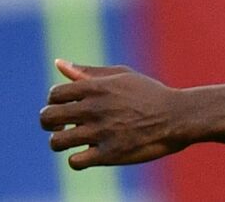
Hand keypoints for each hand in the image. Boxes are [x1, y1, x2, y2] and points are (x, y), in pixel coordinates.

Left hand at [39, 59, 188, 168]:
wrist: (176, 117)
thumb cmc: (148, 94)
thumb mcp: (121, 75)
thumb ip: (88, 72)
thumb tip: (58, 63)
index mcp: (97, 87)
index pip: (54, 94)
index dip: (55, 101)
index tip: (66, 107)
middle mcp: (95, 109)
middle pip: (48, 117)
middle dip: (49, 123)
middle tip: (61, 126)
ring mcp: (101, 132)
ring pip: (57, 142)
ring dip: (60, 142)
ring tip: (72, 141)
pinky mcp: (109, 154)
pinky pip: (75, 161)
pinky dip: (77, 159)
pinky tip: (88, 153)